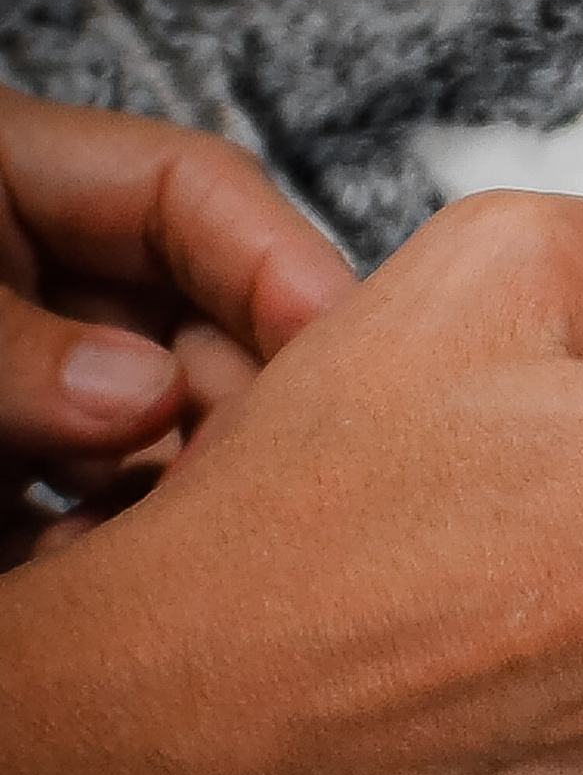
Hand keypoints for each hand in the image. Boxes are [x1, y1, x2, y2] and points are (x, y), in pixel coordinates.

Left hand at [0, 87, 354, 562]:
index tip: (355, 363)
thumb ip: (9, 347)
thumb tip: (143, 400)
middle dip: (239, 413)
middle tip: (260, 491)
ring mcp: (23, 396)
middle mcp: (32, 287)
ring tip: (160, 557)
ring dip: (177, 504)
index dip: (286, 268)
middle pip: (200, 329)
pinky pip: (88, 522)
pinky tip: (99, 591)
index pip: (191, 191)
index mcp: (4, 183)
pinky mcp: (6, 486)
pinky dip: (105, 564)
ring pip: (157, 442)